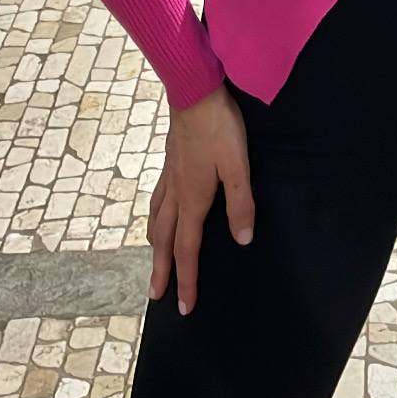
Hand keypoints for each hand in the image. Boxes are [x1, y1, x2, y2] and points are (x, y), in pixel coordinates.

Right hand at [147, 82, 254, 314]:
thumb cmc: (219, 127)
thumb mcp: (238, 166)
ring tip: (155, 259)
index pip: (188, 249)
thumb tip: (241, 239)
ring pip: (157, 220)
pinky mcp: (169, 162)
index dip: (186, 279)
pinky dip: (155, 216)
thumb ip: (240, 203)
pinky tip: (159, 213)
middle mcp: (176, 193)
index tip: (184, 306)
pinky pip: (157, 199)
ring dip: (156, 245)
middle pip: (165, 241)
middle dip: (162, 270)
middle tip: (156, 295)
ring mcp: (170, 176)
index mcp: (193, 199)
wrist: (194, 91)